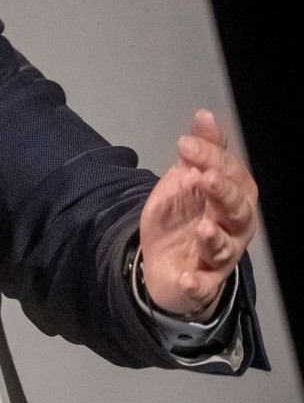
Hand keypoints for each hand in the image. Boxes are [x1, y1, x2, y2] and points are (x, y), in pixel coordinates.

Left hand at [138, 109, 257, 318]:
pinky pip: (203, 286)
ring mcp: (218, 256)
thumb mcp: (186, 180)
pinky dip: (197, 284)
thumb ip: (200, 153)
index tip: (186, 144)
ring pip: (224, 248)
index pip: (230, 174)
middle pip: (237, 209)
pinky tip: (189, 280)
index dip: (211, 158)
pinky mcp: (202, 282)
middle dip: (224, 193)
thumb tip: (205, 116)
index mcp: (232, 197)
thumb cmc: (184, 217)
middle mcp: (232, 227)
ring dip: (214, 238)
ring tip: (202, 227)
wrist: (164, 261)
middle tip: (206, 178)